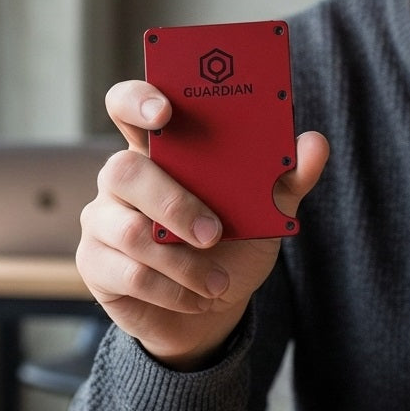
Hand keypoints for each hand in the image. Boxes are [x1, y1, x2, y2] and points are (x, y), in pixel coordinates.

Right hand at [76, 80, 328, 369]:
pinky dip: (173, 290)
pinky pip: (129, 274)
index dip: (137, 100)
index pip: (127, 106)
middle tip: (213, 232)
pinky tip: (197, 297)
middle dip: (173, 203)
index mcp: (160, 150)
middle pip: (123, 170)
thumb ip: (287, 176)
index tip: (164, 112)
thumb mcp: (266, 210)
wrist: (212, 309)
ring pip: (129, 231)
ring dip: (182, 262)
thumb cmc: (232, 245)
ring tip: (216, 280)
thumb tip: (314, 143)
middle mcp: (122, 178)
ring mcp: (102, 221)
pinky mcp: (95, 264)